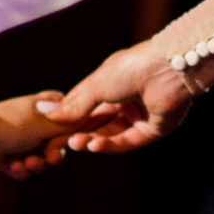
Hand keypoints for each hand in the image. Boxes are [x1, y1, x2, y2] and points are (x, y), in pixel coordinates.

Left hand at [0, 90, 88, 177]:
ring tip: (26, 162)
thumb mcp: (46, 124)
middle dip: (53, 154)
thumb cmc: (11, 123)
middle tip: (48, 155)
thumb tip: (103, 112)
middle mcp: (36, 124)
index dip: (73, 134)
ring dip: (36, 164)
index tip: (72, 139)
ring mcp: (23, 141)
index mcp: (46, 109)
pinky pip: (26, 170)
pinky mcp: (10, 159)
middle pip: (59, 145)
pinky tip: (13, 166)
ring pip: (43, 160)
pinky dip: (22, 170)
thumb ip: (73, 124)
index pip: (71, 120)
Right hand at [40, 40, 193, 156]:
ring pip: (109, 134)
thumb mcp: (96, 86)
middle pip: (95, 122)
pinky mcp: (151, 130)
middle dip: (77, 132)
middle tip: (58, 143)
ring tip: (75, 143)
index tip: (48, 129)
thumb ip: (74, 105)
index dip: (66, 117)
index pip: (83, 104)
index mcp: (110, 82)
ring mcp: (138, 115)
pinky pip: (126, 141)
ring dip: (90, 140)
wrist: (168, 70)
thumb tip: (46, 114)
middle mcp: (124, 99)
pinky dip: (108, 145)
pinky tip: (93, 145)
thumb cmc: (131, 68)